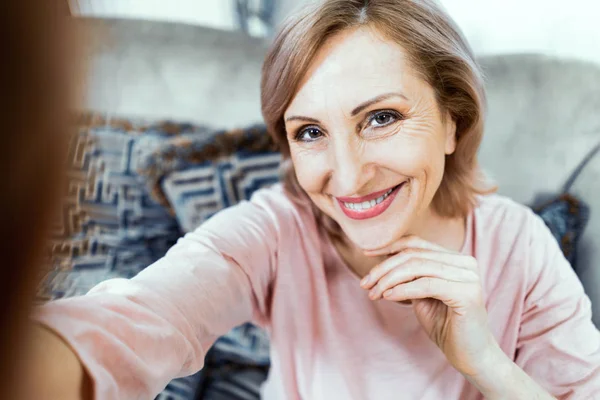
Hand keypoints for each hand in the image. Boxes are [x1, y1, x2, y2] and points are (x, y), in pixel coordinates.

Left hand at [360, 235, 500, 376]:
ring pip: (417, 267)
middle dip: (384, 268)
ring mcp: (468, 276)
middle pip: (414, 254)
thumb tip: (382, 258)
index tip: (366, 254)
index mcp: (455, 259)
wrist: (471, 356)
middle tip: (365, 283)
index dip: (389, 246)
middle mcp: (465, 262)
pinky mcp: (467, 293)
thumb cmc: (445, 326)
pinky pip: (426, 285)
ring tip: (373, 292)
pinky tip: (388, 296)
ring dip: (389, 279)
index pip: (416, 243)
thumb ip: (409, 275)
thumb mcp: (421, 294)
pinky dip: (403, 289)